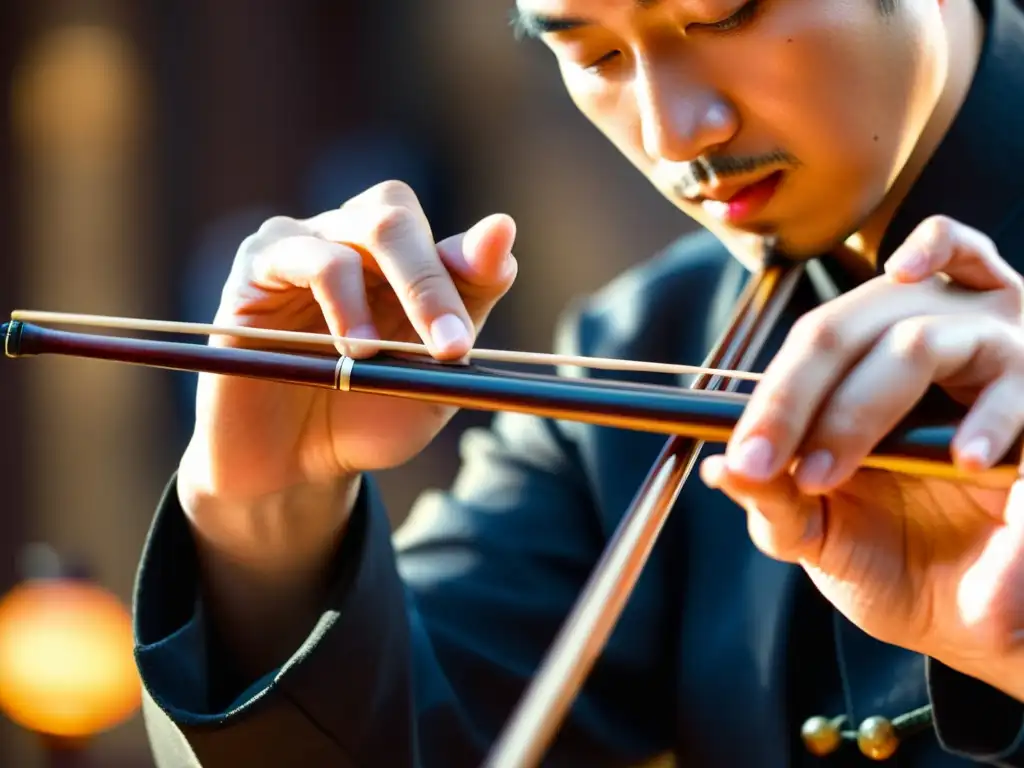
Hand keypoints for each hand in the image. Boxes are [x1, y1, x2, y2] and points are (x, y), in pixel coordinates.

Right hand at [179, 180, 516, 503]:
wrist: (292, 466)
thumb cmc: (366, 417)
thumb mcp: (433, 378)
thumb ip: (468, 308)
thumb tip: (502, 229)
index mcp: (408, 264)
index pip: (453, 243)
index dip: (478, 262)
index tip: (492, 289)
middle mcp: (357, 238)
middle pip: (401, 217)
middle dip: (434, 282)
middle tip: (451, 346)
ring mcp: (307, 243)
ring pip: (366, 226)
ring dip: (389, 292)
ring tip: (377, 355)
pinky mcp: (259, 264)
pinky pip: (306, 255)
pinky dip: (338, 296)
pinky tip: (347, 345)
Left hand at [700, 216, 1023, 689]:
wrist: (971, 621)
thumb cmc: (892, 562)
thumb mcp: (821, 537)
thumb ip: (775, 504)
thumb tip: (720, 470)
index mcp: (858, 378)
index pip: (809, 349)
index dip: (774, 400)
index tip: (747, 460)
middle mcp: (918, 356)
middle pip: (846, 330)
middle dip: (797, 397)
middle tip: (775, 470)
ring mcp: (985, 369)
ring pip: (921, 340)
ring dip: (864, 405)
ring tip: (833, 476)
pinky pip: (1021, 390)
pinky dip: (994, 412)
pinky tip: (970, 458)